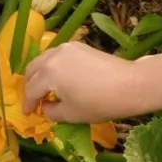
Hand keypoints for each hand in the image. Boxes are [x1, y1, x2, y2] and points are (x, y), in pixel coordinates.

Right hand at [23, 42, 140, 122]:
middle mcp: (53, 56)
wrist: (133, 85)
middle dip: (31, 86)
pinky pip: (57, 55)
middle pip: (32, 70)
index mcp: (48, 73)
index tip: (29, 114)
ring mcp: (67, 48)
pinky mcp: (80, 47)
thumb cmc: (100, 103)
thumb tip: (46, 107)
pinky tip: (61, 78)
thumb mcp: (71, 114)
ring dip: (41, 74)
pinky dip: (53, 66)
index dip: (28, 104)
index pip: (31, 90)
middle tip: (36, 100)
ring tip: (47, 88)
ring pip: (43, 60)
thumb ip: (52, 112)